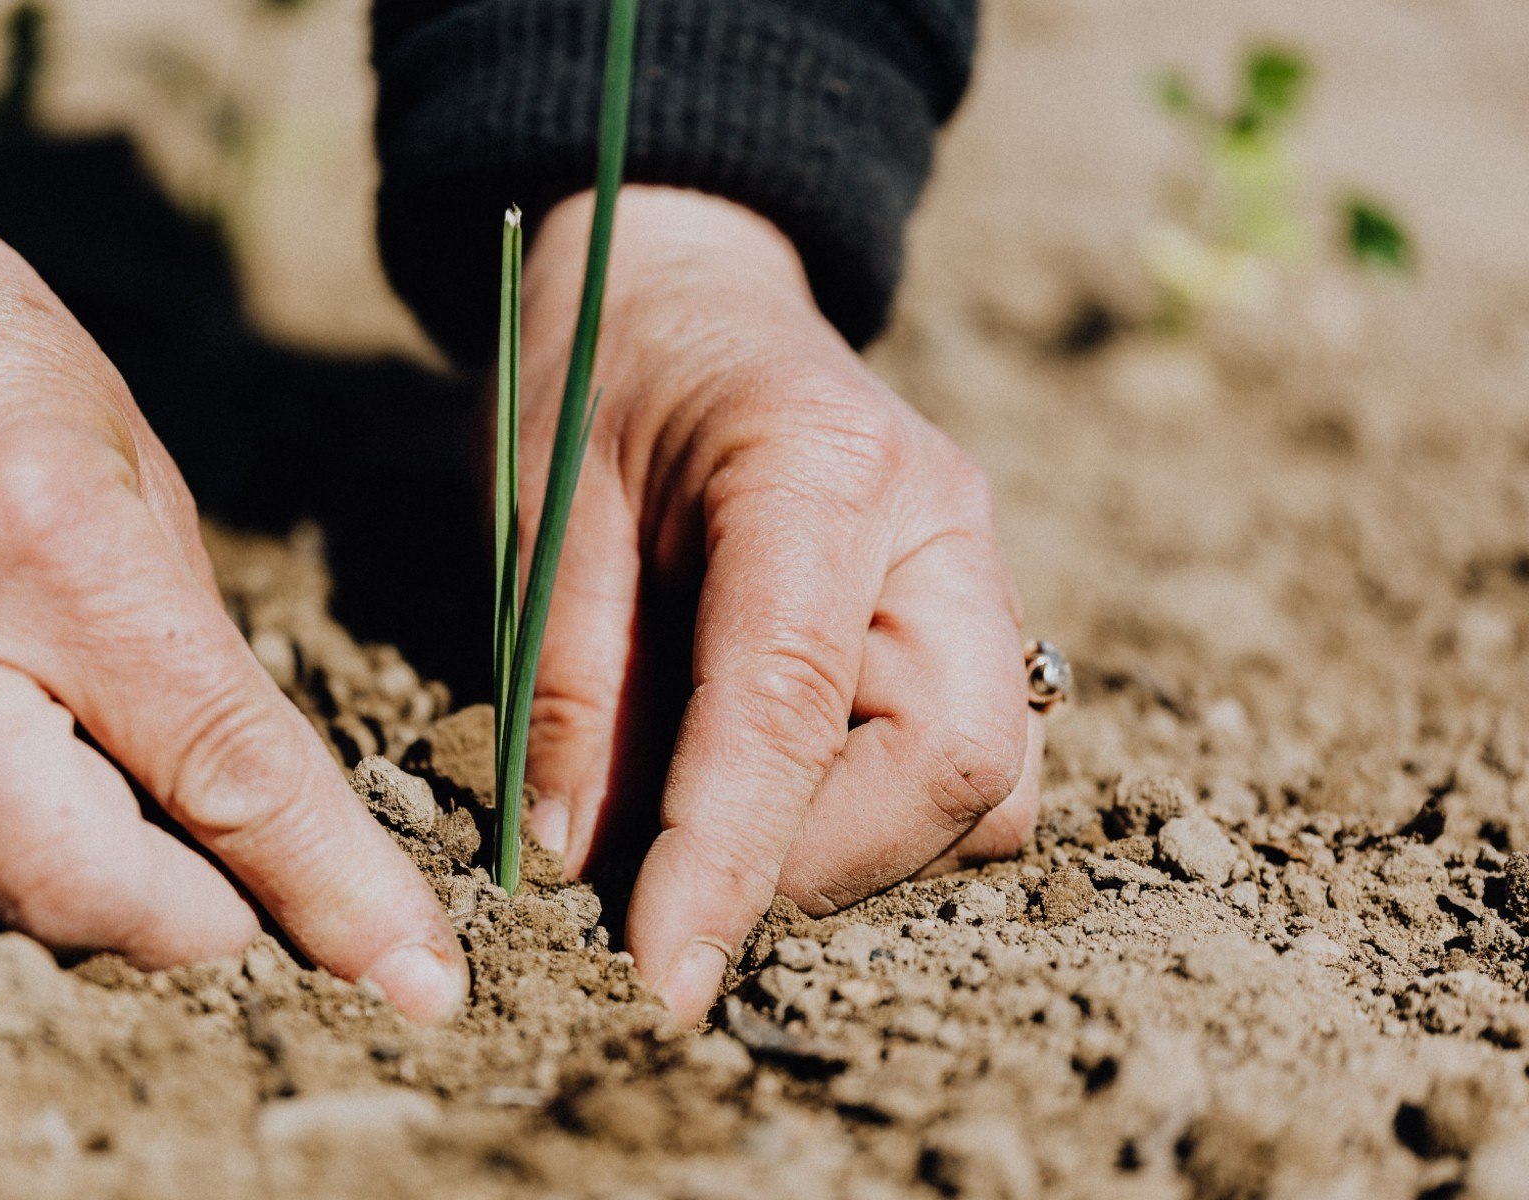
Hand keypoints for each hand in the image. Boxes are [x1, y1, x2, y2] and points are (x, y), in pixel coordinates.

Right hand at [0, 37, 465, 1020]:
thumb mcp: (132, 464)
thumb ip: (190, 648)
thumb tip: (248, 804)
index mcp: (52, 556)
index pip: (224, 778)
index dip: (334, 895)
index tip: (416, 980)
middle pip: (83, 895)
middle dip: (197, 924)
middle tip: (245, 895)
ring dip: (81, 885)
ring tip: (106, 788)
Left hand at [516, 187, 1042, 1023]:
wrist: (686, 290)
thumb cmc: (600, 380)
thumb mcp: (543, 511)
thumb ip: (567, 682)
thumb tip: (579, 865)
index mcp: (818, 466)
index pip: (791, 702)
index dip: (725, 859)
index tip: (659, 977)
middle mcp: (939, 522)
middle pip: (953, 763)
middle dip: (814, 866)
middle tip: (674, 887)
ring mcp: (978, 570)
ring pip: (985, 786)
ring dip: (852, 852)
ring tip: (714, 829)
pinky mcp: (974, 619)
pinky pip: (973, 766)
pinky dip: (878, 817)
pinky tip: (773, 785)